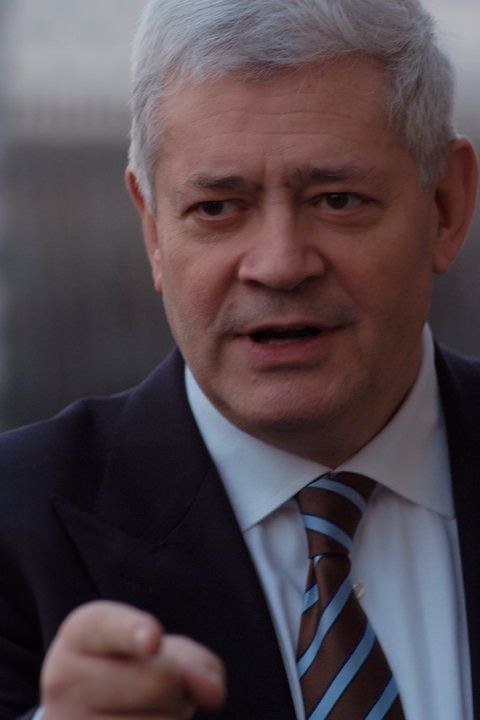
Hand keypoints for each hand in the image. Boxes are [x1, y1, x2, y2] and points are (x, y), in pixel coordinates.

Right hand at [40, 600, 225, 718]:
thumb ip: (193, 660)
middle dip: (178, 686)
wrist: (83, 712)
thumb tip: (214, 694)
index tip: (152, 640)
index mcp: (80, 633)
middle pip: (160, 681)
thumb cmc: (130, 670)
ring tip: (143, 712)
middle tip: (153, 687)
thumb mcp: (158, 649)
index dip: (134, 632)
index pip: (109, 628)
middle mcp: (64, 681)